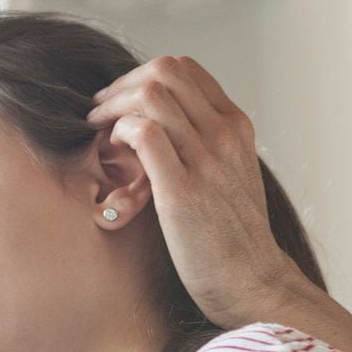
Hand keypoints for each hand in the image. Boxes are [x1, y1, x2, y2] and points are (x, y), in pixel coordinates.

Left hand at [87, 55, 311, 328]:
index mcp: (235, 127)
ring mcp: (207, 160)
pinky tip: (111, 154)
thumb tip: (160, 125)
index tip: (120, 103)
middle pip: (164, 70)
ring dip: (113, 108)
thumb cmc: (230, 237)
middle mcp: (225, 135)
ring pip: (150, 95)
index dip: (141, 77)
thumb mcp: (229, 176)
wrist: (252, 283)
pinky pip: (143, 133)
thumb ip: (204, 145)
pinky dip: (118, 133)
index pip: (184, 68)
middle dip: (121, 85)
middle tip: (99, 113)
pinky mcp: (183, 191)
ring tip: (98, 133)